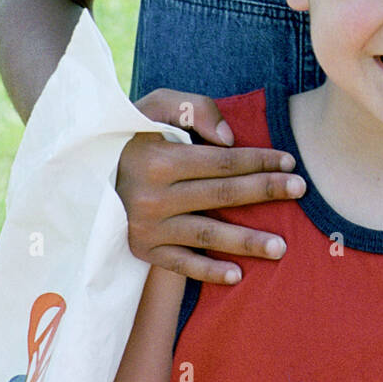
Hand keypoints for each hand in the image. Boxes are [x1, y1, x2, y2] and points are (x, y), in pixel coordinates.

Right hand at [118, 88, 306, 283]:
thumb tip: (230, 138)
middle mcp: (154, 197)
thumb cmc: (130, 132)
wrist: (81, 170)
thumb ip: (194, 110)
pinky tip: (237, 276)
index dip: (260, 160)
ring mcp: (147, 228)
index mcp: (160, 159)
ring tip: (282, 247)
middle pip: (223, 196)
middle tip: (301, 190)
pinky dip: (208, 272)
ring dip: (247, 242)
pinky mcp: (141, 250)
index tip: (290, 162)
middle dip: (266, 191)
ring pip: (207, 235)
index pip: (224, 162)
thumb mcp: (154, 105)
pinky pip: (180, 264)